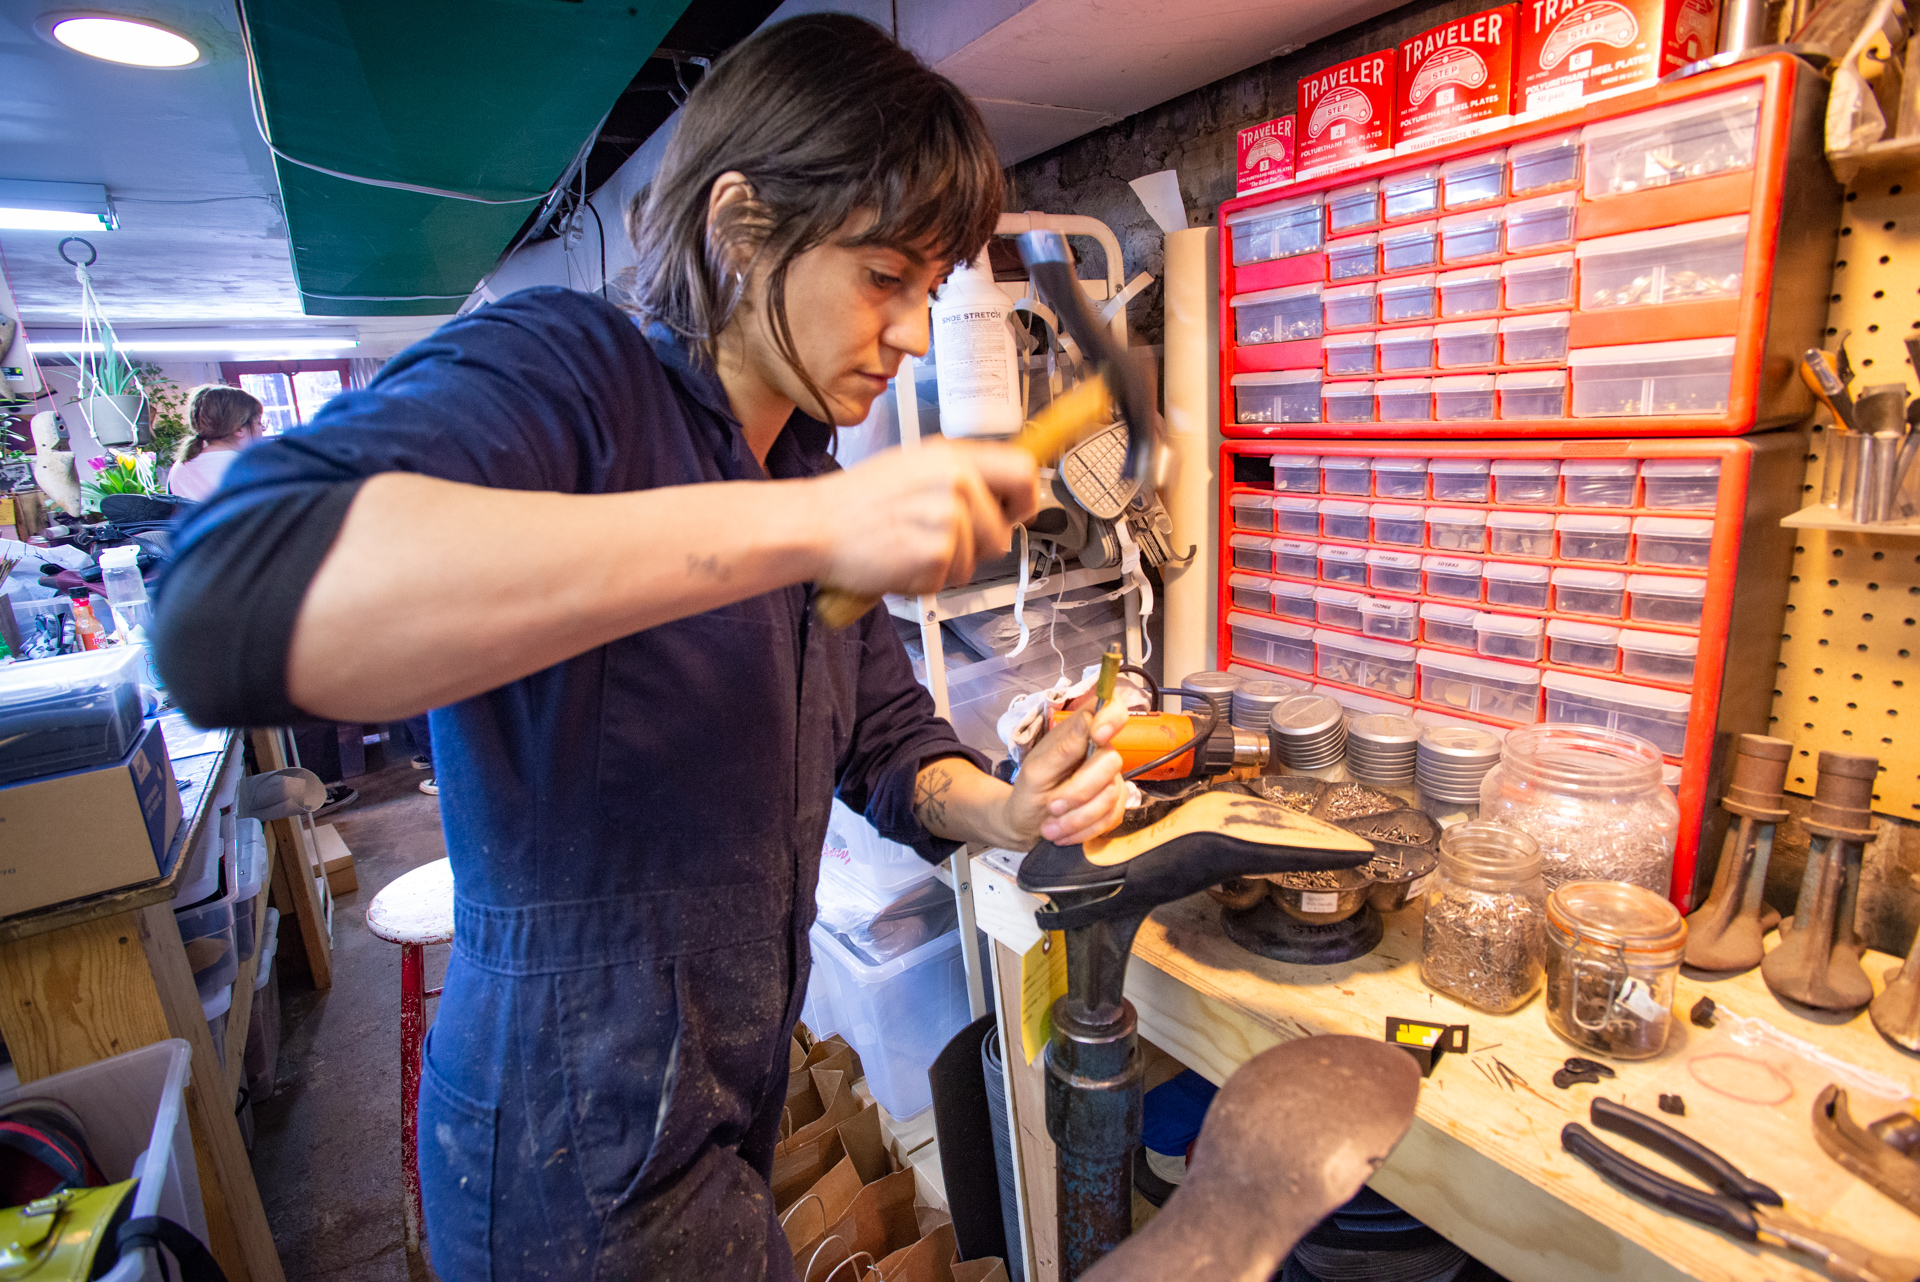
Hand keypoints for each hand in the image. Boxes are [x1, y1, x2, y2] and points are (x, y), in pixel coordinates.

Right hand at [808, 440, 1038, 597]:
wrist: (815, 525)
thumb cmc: (857, 501)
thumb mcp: (914, 466)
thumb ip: (960, 476)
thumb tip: (1003, 494)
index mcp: (953, 457)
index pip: (1023, 472)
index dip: (1026, 499)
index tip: (1016, 513)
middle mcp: (956, 482)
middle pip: (1004, 529)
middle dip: (979, 544)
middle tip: (940, 539)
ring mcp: (948, 519)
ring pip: (979, 560)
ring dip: (950, 564)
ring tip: (911, 546)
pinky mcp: (936, 554)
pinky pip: (950, 579)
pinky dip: (927, 579)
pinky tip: (900, 560)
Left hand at [1004, 699, 1130, 847]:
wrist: (1026, 826)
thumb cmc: (1028, 793)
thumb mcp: (1035, 772)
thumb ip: (1063, 749)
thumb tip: (1088, 719)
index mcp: (1078, 733)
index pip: (1110, 708)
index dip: (1112, 715)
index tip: (1098, 735)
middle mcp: (1099, 752)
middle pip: (1111, 761)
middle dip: (1079, 791)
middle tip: (1052, 807)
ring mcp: (1110, 779)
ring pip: (1110, 794)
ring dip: (1077, 817)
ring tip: (1050, 828)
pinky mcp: (1115, 805)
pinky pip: (1112, 817)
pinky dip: (1084, 829)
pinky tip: (1063, 833)